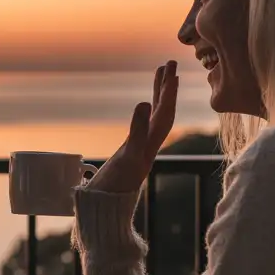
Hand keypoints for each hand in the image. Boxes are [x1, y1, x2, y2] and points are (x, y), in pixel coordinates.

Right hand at [87, 60, 178, 194]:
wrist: (103, 212)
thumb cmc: (113, 189)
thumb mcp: (127, 158)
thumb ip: (137, 132)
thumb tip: (145, 102)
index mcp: (150, 146)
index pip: (163, 115)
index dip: (167, 95)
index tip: (171, 74)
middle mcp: (148, 146)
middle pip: (163, 112)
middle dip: (167, 88)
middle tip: (170, 62)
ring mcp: (140, 149)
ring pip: (154, 117)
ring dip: (158, 95)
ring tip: (161, 72)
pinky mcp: (130, 152)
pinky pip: (142, 125)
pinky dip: (145, 110)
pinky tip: (145, 102)